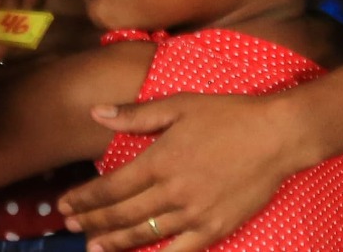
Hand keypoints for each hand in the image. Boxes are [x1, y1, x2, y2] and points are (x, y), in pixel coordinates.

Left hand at [60, 90, 313, 251]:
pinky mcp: (214, 229)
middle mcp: (171, 191)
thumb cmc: (229, 115)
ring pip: (143, 235)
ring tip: (94, 247)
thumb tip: (96, 113)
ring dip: (114, 243)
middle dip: (91, 221)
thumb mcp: (181, 104)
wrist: (278, 135)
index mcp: (160, 160)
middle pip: (120, 214)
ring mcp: (192, 214)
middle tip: (70, 226)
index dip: (83, 198)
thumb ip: (135, 114)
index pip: (109, 187)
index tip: (64, 205)